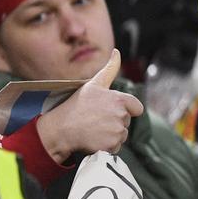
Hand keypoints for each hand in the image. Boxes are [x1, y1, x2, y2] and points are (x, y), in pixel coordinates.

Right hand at [35, 49, 143, 163]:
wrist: (60, 129)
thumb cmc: (76, 105)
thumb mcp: (93, 84)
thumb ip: (110, 69)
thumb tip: (117, 52)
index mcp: (119, 100)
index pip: (137, 107)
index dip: (127, 109)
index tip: (111, 110)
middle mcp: (120, 115)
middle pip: (127, 121)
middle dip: (115, 121)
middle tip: (96, 119)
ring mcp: (116, 131)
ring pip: (122, 134)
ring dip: (111, 134)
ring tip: (94, 129)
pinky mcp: (111, 145)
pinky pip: (116, 147)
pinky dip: (107, 146)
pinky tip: (94, 139)